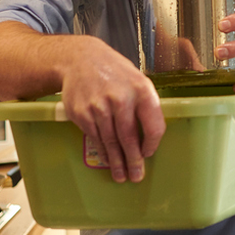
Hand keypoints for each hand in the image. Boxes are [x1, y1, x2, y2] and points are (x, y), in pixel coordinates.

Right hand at [58, 37, 165, 183]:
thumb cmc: (114, 71)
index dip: (152, 144)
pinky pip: (95, 138)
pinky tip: (107, 159)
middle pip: (130, 138)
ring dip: (116, 162)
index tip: (149, 153)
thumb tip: (150, 135)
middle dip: (134, 161)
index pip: (153, 126)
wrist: (80, 59)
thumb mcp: (136, 79)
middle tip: (136, 176)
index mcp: (141, 90)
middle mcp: (121, 98)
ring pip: (111, 142)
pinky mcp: (82, 113)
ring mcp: (99, 107)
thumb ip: (144, 104)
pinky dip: (102, 151)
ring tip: (121, 175)